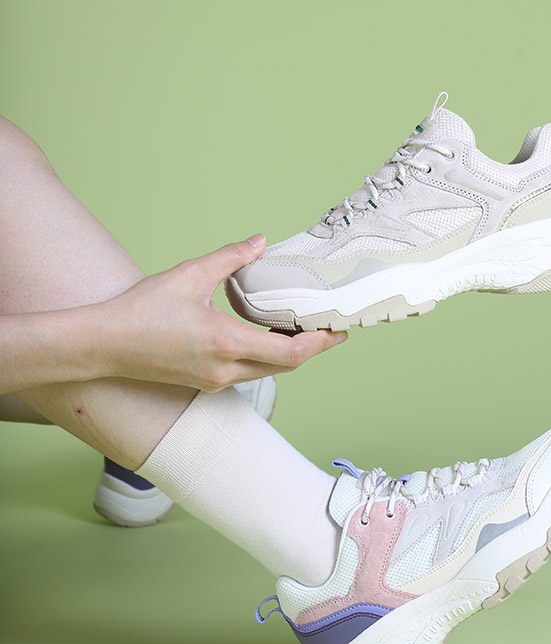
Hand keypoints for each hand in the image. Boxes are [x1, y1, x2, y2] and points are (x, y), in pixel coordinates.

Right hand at [99, 235, 345, 390]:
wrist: (103, 346)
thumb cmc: (141, 312)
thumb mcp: (188, 276)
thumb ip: (230, 258)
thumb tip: (259, 242)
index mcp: (226, 344)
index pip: (291, 352)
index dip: (320, 343)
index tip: (338, 331)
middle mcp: (226, 370)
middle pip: (287, 366)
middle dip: (312, 348)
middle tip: (328, 329)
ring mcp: (216, 381)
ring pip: (269, 371)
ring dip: (289, 354)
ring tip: (303, 330)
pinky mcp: (207, 384)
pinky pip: (249, 373)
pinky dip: (267, 358)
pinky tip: (268, 338)